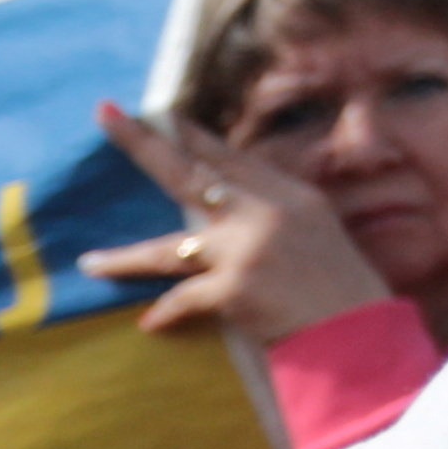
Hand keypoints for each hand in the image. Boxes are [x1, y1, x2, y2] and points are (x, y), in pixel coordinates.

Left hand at [88, 99, 399, 341]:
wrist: (358, 334)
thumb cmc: (344, 289)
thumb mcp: (319, 232)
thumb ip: (276, 214)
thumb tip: (228, 209)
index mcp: (289, 194)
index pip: (229, 157)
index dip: (191, 135)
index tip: (160, 114)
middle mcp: (265, 212)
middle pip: (188, 174)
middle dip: (141, 143)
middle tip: (104, 115)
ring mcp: (246, 248)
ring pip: (167, 248)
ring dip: (123, 258)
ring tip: (89, 262)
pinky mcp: (233, 288)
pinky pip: (183, 299)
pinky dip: (166, 314)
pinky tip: (150, 324)